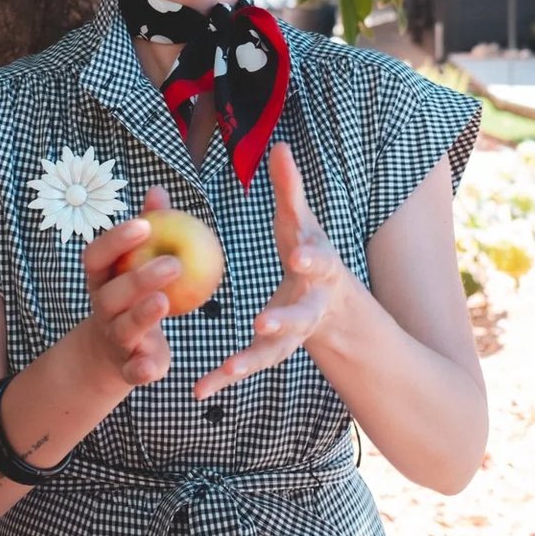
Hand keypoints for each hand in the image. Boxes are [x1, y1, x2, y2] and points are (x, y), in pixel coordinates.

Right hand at [75, 187, 176, 389]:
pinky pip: (132, 370)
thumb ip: (148, 229)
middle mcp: (102, 308)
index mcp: (101, 280)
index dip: (116, 240)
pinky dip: (141, 369)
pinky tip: (154, 366)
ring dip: (141, 316)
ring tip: (164, 301)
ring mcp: (113, 338)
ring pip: (124, 328)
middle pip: (113, 293)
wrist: (111, 352)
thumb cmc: (129, 296)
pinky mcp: (128, 367)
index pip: (97, 256)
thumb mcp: (133, 264)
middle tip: (175, 263)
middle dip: (139, 278)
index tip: (143, 223)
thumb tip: (158, 190)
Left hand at [195, 144, 357, 400]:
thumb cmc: (310, 253)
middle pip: (301, 314)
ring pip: (275, 350)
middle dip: (284, 318)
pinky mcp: (275, 352)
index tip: (297, 256)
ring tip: (227, 369)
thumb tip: (280, 146)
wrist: (335, 307)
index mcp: (319, 270)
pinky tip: (200, 389)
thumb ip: (291, 190)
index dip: (311, 258)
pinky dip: (226, 377)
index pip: (319, 262)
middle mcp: (312, 305)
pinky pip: (249, 365)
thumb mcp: (304, 223)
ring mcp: (295, 334)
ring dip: (251, 358)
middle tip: (263, 322)